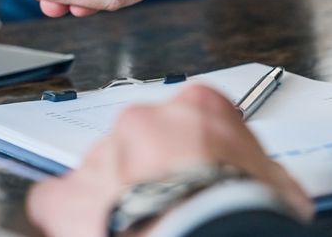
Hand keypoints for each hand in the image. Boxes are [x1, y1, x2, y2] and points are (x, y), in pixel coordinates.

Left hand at [26, 85, 313, 236]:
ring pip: (103, 169)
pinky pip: (56, 197)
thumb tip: (269, 188)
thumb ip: (260, 170)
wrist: (206, 235)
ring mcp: (105, 154)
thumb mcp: (275, 184)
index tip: (200, 171)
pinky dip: (67, 214)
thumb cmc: (242, 212)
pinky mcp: (72, 193)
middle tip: (170, 207)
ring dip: (116, 196)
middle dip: (152, 172)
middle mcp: (146, 120)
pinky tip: (90, 231)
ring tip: (137, 229)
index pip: (194, 114)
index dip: (196, 149)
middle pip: (143, 140)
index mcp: (199, 108)